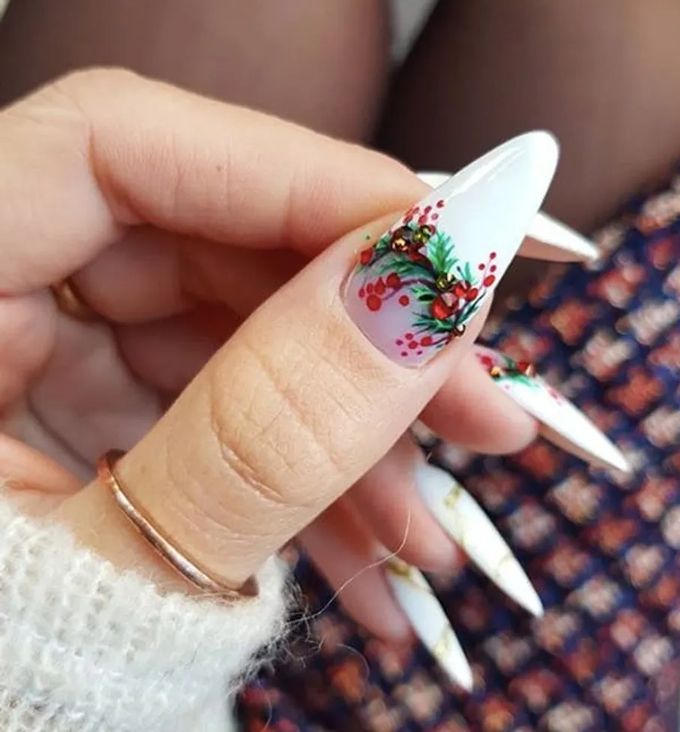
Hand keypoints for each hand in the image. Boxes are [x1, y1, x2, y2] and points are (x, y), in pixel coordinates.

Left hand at [0, 70, 618, 686]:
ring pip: (236, 333)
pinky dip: (298, 477)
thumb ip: (263, 436)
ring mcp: (35, 354)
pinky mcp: (88, 409)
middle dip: (365, 331)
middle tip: (485, 406)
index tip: (449, 250)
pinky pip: (217, 403)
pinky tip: (370, 554)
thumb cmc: (3, 691)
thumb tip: (428, 292)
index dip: (303, 179)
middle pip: (207, 241)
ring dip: (348, 432)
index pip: (120, 148)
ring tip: (430, 528)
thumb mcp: (116, 581)